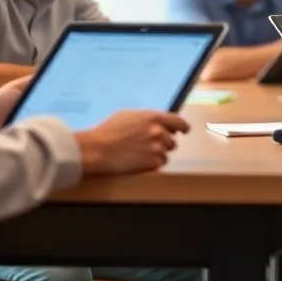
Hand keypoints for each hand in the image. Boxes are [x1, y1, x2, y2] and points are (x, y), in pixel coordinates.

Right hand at [76, 111, 190, 175]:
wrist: (97, 150)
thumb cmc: (108, 132)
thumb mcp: (129, 115)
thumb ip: (146, 118)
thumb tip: (156, 121)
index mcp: (153, 117)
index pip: (178, 121)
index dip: (182, 127)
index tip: (184, 131)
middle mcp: (158, 131)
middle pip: (172, 141)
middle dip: (163, 144)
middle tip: (148, 146)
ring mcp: (156, 147)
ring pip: (166, 153)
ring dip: (157, 155)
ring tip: (139, 154)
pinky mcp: (153, 162)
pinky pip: (159, 164)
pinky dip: (152, 165)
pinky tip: (138, 161)